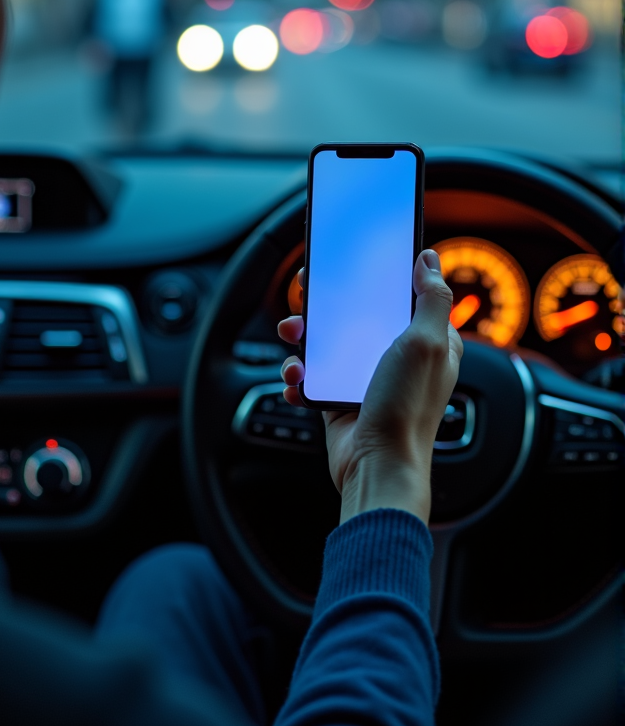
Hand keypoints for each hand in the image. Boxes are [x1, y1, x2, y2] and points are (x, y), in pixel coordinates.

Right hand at [277, 250, 462, 524]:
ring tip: (293, 340)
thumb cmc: (407, 410)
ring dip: (304, 339)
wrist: (378, 466)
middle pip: (355, 314)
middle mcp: (396, 356)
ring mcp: (364, 378)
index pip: (401, 294)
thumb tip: (429, 260)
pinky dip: (299, 377)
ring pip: (326, 343)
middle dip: (327, 305)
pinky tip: (298, 380)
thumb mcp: (427, 343)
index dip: (376, 275)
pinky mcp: (339, 398)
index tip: (351, 260)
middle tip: (308, 297)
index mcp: (425, 339)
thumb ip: (431, 298)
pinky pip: (312, 377)